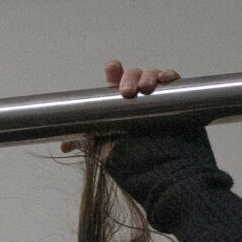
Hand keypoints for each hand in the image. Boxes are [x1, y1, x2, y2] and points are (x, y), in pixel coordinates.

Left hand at [61, 60, 180, 150]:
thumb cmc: (132, 159)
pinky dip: (170, 77)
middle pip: (134, 75)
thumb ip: (85, 141)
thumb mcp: (104, 147)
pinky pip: (174, 82)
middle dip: (130, 78)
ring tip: (146, 88)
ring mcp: (158, 97)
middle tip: (127, 92)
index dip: (114, 71)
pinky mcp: (177, 100)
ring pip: (153, 76)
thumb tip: (64, 146)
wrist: (160, 173)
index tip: (112, 68)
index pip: (116, 80)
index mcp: (121, 102)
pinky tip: (166, 80)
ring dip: (149, 76)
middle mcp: (139, 97)